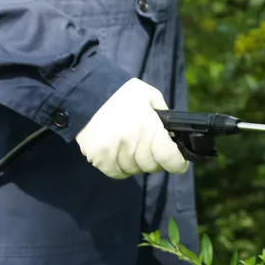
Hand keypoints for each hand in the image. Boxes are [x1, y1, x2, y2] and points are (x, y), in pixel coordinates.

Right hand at [74, 79, 188, 178]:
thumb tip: (174, 135)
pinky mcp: (99, 157)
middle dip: (155, 159)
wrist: (86, 91)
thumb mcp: (150, 96)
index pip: (170, 159)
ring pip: (134, 170)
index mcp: (149, 128)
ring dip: (136, 162)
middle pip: (152, 166)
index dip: (177, 163)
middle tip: (150, 147)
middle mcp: (133, 143)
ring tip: (131, 146)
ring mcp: (114, 152)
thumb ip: (164, 116)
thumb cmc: (121, 93)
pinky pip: (117, 173)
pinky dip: (120, 167)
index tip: (178, 163)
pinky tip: (119, 154)